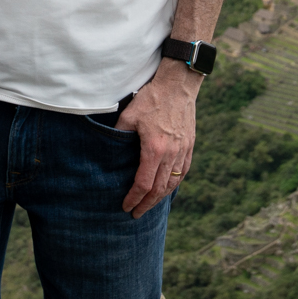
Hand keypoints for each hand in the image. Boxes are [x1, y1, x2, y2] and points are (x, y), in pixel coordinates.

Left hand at [117, 58, 201, 218]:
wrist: (179, 85)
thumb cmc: (152, 98)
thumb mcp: (129, 115)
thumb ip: (118, 134)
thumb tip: (107, 148)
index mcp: (154, 149)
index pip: (143, 183)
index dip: (134, 198)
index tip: (126, 207)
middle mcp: (171, 154)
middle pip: (159, 189)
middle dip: (146, 204)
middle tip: (136, 213)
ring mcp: (183, 151)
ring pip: (173, 183)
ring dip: (160, 197)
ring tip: (149, 204)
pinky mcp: (190, 145)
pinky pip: (183, 172)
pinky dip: (175, 184)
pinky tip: (167, 188)